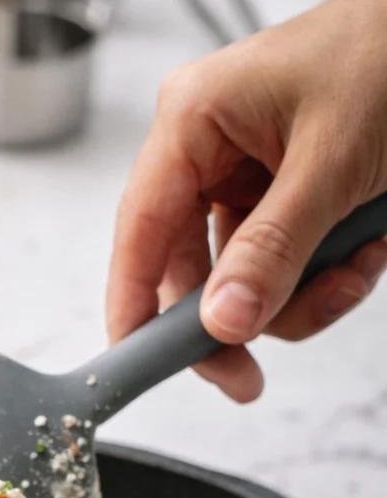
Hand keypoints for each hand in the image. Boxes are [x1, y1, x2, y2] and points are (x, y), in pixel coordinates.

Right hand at [107, 0, 386, 401]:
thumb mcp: (333, 162)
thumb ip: (275, 249)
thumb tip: (223, 320)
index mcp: (194, 119)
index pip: (139, 233)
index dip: (133, 307)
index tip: (138, 368)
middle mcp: (208, 149)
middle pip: (188, 270)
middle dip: (237, 318)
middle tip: (248, 378)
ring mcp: (245, 173)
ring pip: (240, 279)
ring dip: (299, 297)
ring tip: (354, 272)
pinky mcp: (283, 193)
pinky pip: (282, 264)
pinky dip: (325, 276)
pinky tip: (363, 250)